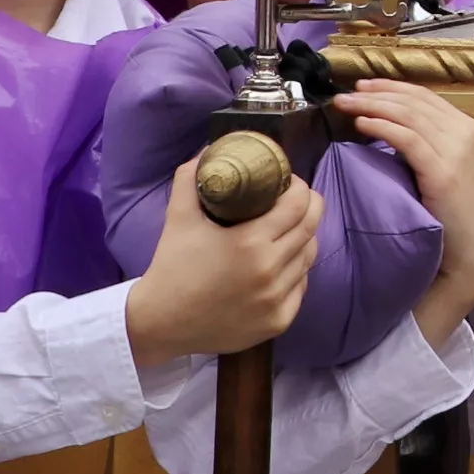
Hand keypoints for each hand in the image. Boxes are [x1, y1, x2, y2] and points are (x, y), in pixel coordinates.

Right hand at [125, 160, 323, 364]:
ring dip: (304, 238)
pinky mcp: (278, 321)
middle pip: (312, 228)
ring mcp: (277, 300)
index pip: (299, 205)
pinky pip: (301, 287)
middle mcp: (271, 271)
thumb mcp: (179, 216)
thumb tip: (207, 151)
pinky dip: (296, 272)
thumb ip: (190, 177)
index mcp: (251, 242)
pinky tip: (282, 263)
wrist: (161, 323)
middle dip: (310, 207)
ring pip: (309, 257)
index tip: (289, 182)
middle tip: (297, 200)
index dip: (300, 188)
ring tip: (288, 230)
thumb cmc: (172, 266)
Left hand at [336, 80, 473, 338]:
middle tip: (346, 94)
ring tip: (346, 105)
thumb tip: (389, 126)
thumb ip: (428, 145)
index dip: (391, 87)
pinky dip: (382, 127)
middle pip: (413, 101)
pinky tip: (363, 124)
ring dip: (373, 106)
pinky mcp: (443, 171)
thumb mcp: (446, 168)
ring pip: (408, 114)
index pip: (424, 96)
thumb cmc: (455, 214)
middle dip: (376, 93)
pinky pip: (407, 139)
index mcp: (466, 128)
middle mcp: (464, 132)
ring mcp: (456, 150)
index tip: (363, 87)